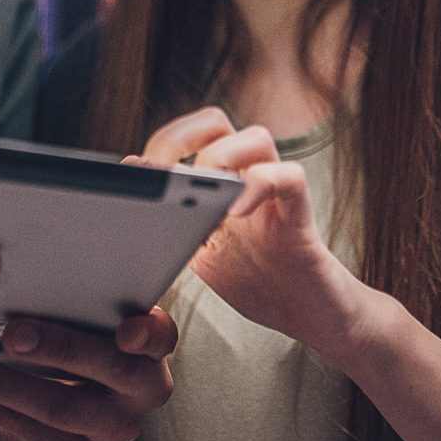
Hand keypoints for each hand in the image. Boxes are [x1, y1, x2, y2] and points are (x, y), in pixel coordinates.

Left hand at [0, 309, 176, 440]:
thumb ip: (75, 299)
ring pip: (62, 408)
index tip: (128, 328)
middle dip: (58, 348)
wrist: (60, 390)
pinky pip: (38, 438)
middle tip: (12, 333)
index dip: (149, 333)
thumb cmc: (71, 332)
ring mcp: (115, 429)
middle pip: (108, 369)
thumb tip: (24, 274)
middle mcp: (144, 390)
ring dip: (6, 385)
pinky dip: (0, 410)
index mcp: (151, 345)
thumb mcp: (81, 314)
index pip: (162, 336)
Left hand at [140, 107, 380, 353]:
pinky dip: (259, 185)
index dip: (158, 146)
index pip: (187, 138)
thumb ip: (175, 226)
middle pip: (216, 122)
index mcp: (219, 183)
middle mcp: (247, 176)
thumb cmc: (256, 282)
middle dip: (181, 138)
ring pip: (255, 137)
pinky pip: (288, 176)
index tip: (133, 170)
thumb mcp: (200, 256)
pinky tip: (236, 213)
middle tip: (165, 176)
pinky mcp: (300, 213)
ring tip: (203, 196)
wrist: (308, 317)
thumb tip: (138, 196)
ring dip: (220, 159)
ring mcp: (275, 192)